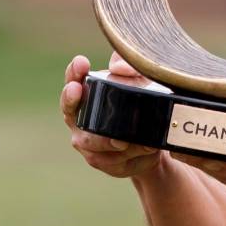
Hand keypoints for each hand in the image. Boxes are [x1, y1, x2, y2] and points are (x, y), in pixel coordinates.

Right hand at [61, 52, 163, 178]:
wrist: (154, 142)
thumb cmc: (141, 106)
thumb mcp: (142, 83)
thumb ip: (130, 70)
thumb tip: (118, 67)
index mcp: (85, 99)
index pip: (73, 83)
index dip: (73, 74)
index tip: (81, 63)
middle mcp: (80, 122)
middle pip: (71, 113)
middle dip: (74, 101)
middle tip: (78, 90)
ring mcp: (89, 144)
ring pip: (94, 142)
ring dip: (111, 139)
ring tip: (126, 139)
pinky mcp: (104, 163)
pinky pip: (113, 160)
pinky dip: (131, 153)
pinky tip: (144, 148)